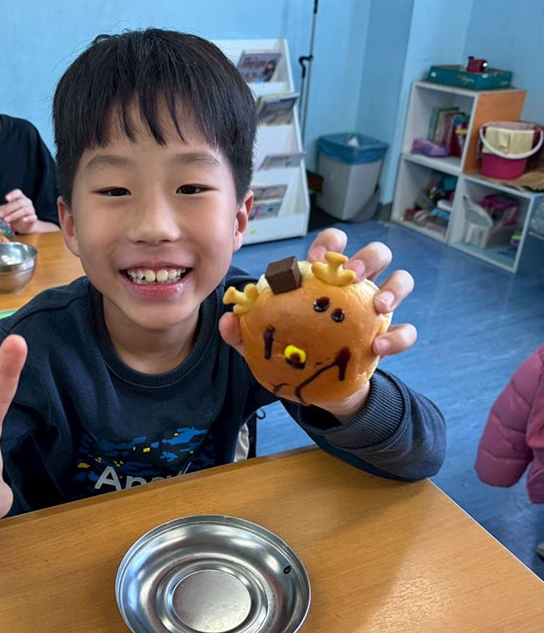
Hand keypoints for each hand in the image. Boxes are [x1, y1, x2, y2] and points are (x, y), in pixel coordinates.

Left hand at [0, 190, 38, 233]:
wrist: (26, 226)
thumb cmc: (16, 216)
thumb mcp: (5, 213)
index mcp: (20, 198)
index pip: (18, 192)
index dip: (13, 194)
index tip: (6, 199)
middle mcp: (26, 202)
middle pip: (18, 203)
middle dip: (8, 209)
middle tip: (0, 215)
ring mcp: (31, 210)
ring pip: (24, 210)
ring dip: (14, 215)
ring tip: (6, 220)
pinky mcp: (34, 218)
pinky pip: (33, 217)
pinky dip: (28, 218)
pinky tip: (23, 220)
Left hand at [219, 227, 416, 418]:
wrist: (322, 389)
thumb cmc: (297, 351)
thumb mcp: (268, 344)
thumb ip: (245, 332)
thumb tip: (227, 321)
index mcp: (327, 279)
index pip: (334, 246)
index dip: (330, 243)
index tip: (317, 258)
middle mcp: (358, 287)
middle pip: (375, 254)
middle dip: (367, 256)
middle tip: (351, 275)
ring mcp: (378, 309)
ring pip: (401, 281)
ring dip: (393, 288)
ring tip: (378, 306)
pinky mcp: (391, 336)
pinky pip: (406, 331)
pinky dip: (398, 336)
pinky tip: (378, 347)